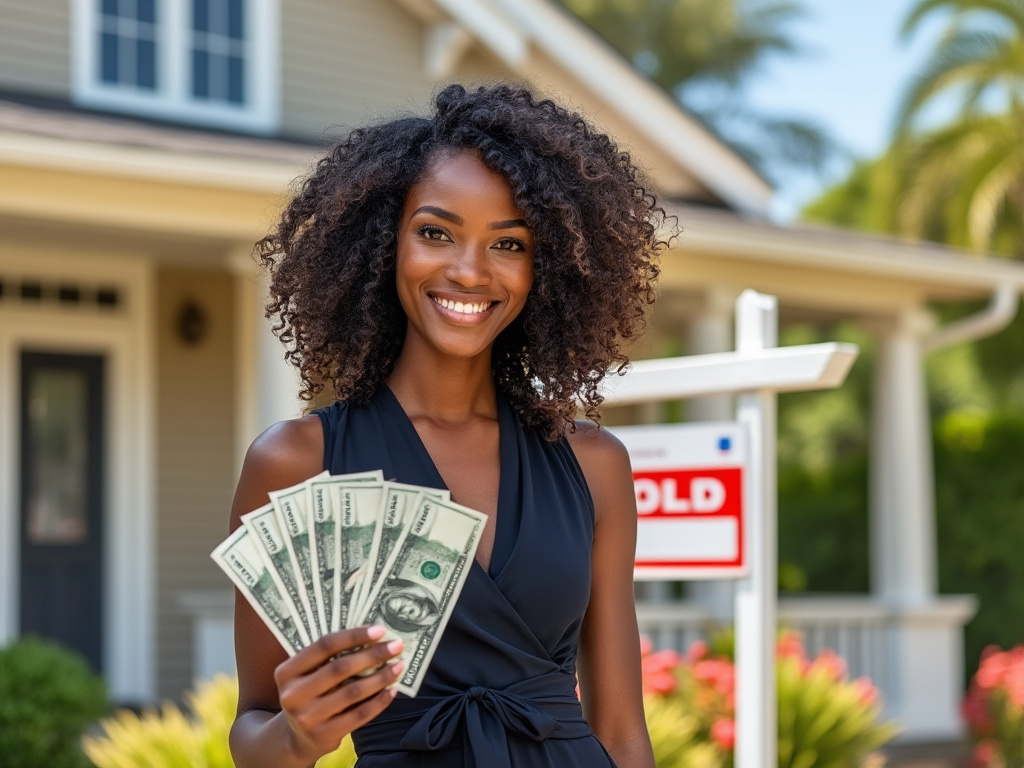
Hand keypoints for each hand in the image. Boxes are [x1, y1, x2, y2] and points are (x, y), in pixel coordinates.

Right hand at [274, 625, 403, 762]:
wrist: (298, 738)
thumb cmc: (310, 694)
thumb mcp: (307, 675)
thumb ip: (329, 658)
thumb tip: (373, 637)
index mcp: (287, 672)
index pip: (323, 646)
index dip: (353, 636)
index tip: (380, 630)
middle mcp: (293, 695)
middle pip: (340, 668)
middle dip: (373, 654)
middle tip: (397, 646)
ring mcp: (307, 718)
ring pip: (353, 692)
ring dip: (381, 677)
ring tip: (398, 666)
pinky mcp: (324, 736)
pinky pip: (359, 715)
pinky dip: (379, 701)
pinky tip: (392, 690)